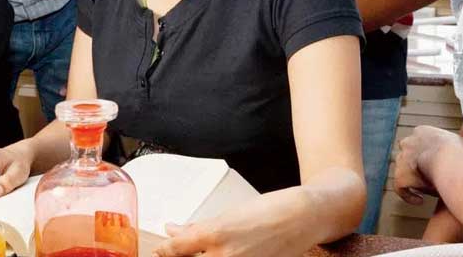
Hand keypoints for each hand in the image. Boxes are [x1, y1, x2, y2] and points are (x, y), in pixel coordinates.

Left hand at [152, 196, 307, 256]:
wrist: (301, 219)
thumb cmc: (266, 211)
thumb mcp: (226, 215)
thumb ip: (197, 228)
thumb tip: (172, 230)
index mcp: (213, 234)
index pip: (174, 249)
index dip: (164, 251)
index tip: (161, 250)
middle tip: (182, 252)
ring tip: (202, 252)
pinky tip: (218, 256)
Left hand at [394, 125, 460, 203]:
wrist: (449, 159)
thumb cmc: (461, 153)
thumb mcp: (460, 143)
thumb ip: (454, 147)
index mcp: (422, 132)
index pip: (419, 141)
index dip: (426, 154)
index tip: (434, 164)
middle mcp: (409, 143)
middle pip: (409, 154)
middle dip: (417, 165)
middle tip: (430, 178)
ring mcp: (402, 158)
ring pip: (404, 170)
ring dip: (415, 180)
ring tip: (428, 191)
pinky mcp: (400, 175)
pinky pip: (400, 187)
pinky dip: (408, 195)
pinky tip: (420, 201)